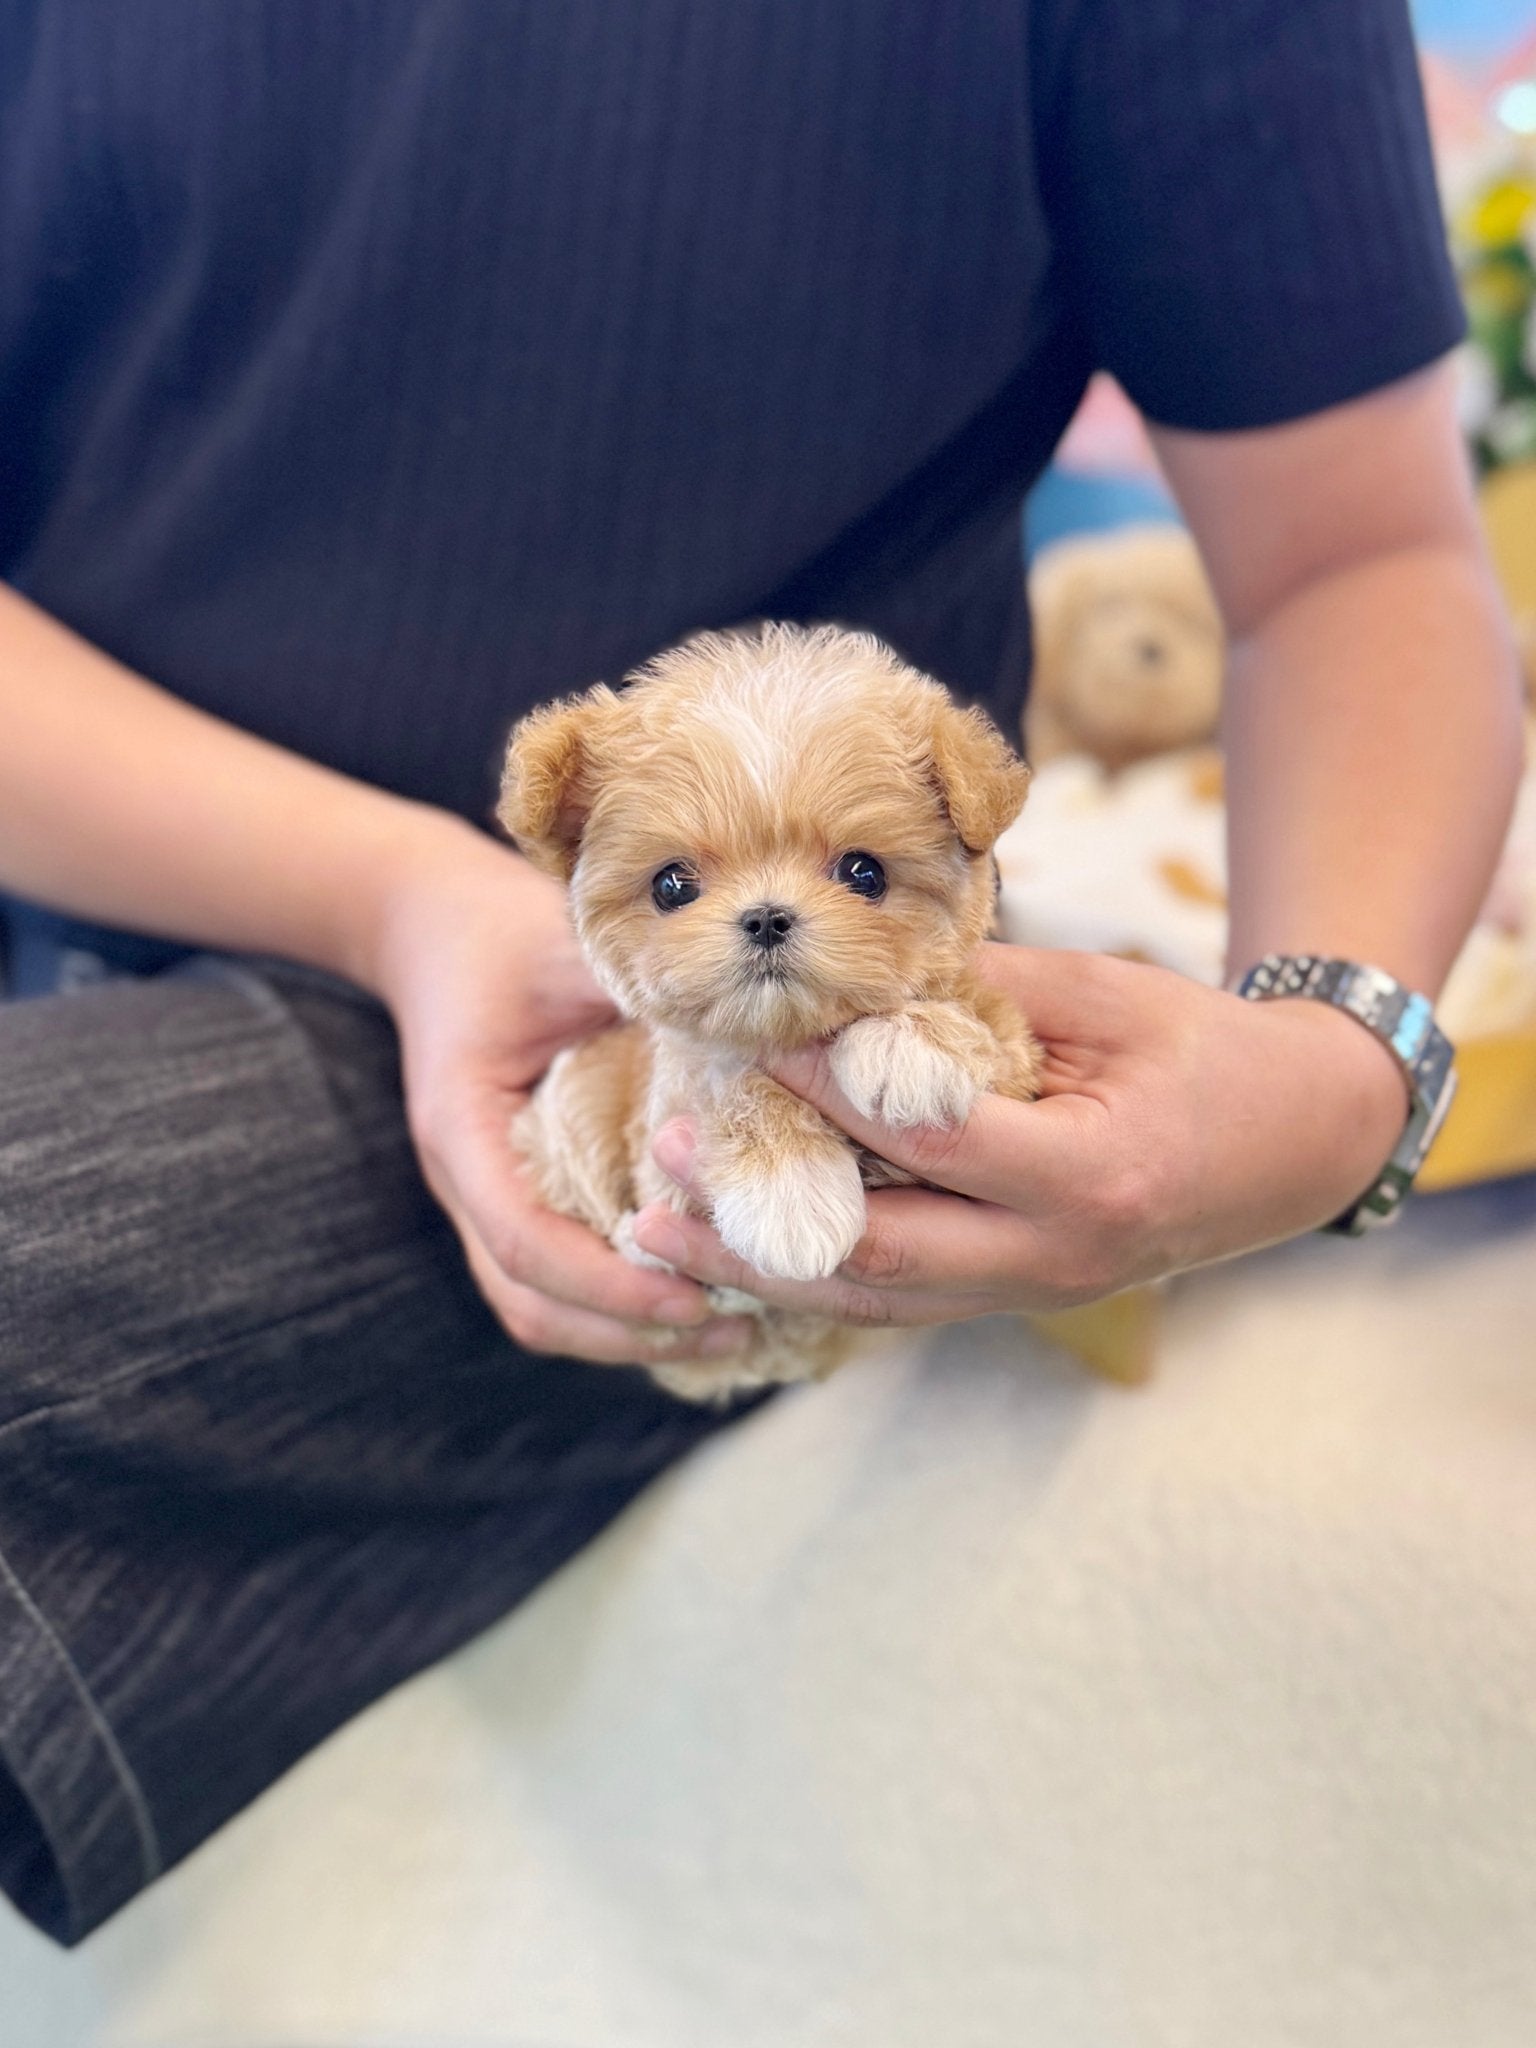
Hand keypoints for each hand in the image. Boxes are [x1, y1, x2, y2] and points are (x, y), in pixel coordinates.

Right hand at [362, 815, 752, 1366]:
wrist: (430, 920)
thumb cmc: (501, 930)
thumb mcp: (566, 952)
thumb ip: (639, 994)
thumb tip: (751, 1034)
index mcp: (463, 1126)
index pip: (525, 1241)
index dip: (608, 1282)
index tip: (693, 1294)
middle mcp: (467, 1177)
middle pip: (530, 1301)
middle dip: (628, 1330)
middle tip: (735, 1328)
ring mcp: (485, 1193)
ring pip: (537, 1305)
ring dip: (626, 1332)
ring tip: (731, 1328)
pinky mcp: (516, 1192)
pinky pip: (555, 1275)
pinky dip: (617, 1301)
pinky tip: (695, 1290)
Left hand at [630, 947, 1410, 1325]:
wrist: (1295, 1144)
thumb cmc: (1207, 1052)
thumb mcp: (1112, 996)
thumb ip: (988, 989)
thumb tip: (857, 975)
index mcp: (1090, 1178)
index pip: (928, 1141)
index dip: (830, 1095)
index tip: (751, 1047)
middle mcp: (1055, 1260)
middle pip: (876, 1259)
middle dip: (756, 1220)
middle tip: (663, 1169)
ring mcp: (1034, 1296)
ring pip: (872, 1303)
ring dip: (760, 1269)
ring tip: (658, 1235)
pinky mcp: (1014, 1301)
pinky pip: (897, 1305)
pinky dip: (812, 1280)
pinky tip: (736, 1255)